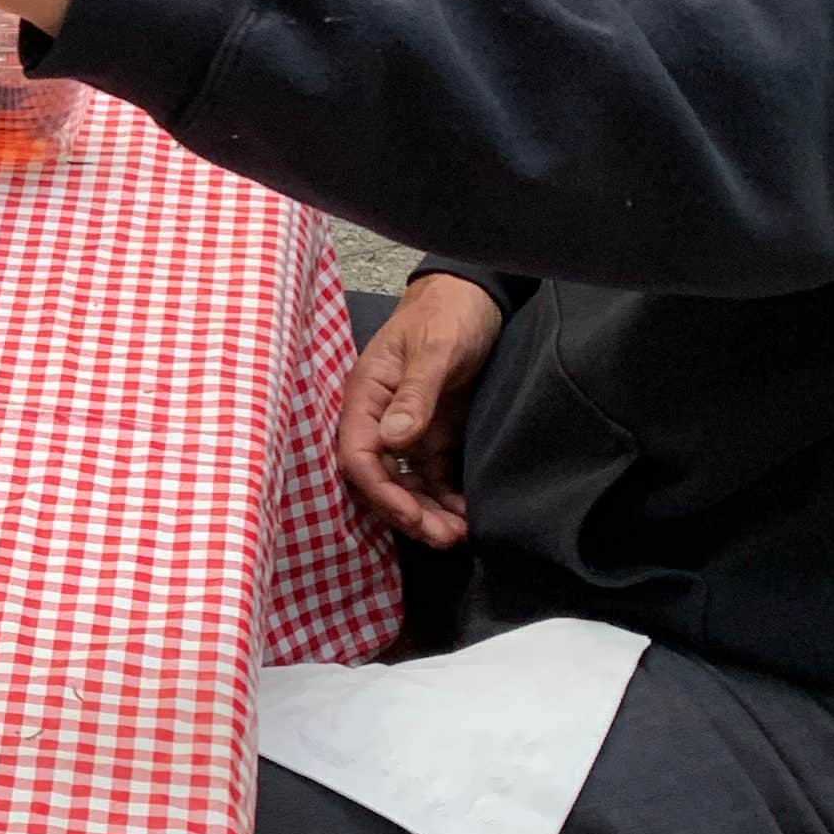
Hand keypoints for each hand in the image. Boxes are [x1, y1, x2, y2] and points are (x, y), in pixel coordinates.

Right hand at [334, 276, 504, 550]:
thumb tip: (392, 439)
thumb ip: (415, 393)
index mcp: (366, 395)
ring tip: (460, 536)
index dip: (381, 492)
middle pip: (380, 480)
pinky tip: (466, 515)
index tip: (413, 515)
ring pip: (407, 484)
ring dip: (428, 514)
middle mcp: (380, 418)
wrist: (475, 295)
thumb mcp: (436, 348)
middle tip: (445, 538)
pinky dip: (446, 499)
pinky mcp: (434, 434)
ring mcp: (407, 429)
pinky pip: (433, 476)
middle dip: (408, 513)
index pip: (358, 456)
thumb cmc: (449, 313)